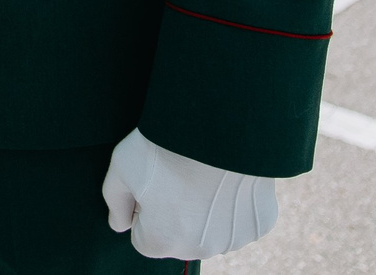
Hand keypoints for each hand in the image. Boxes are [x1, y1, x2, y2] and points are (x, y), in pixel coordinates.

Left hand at [101, 127, 278, 259]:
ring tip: (203, 173)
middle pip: (180, 237)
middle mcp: (199, 250)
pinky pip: (240, 218)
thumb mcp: (122, 166)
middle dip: (176, 214)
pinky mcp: (260, 223)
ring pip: (212, 230)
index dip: (144, 208)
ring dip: (207, 211)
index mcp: (161, 242)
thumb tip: (120, 224)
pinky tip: (227, 176)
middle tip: (178, 175)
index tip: (153, 183)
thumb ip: (115, 201)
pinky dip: (235, 203)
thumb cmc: (166, 146)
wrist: (221, 125)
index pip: (144, 237)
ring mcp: (233, 239)